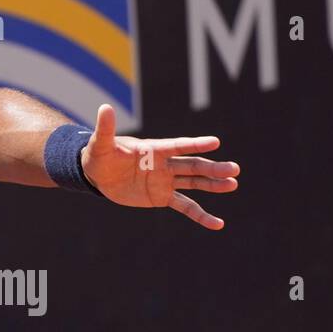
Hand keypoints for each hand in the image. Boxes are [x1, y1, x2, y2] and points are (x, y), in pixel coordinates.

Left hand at [80, 104, 239, 229]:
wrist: (97, 175)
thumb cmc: (99, 155)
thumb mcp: (100, 144)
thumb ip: (105, 129)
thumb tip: (104, 107)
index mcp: (153, 149)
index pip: (177, 146)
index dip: (195, 144)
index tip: (215, 142)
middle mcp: (164, 164)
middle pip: (192, 165)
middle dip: (212, 168)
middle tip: (235, 169)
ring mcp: (165, 181)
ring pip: (194, 182)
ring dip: (213, 185)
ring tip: (232, 184)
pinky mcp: (162, 197)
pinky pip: (185, 206)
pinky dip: (200, 215)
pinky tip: (217, 224)